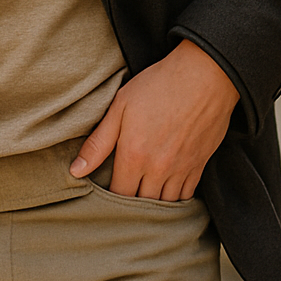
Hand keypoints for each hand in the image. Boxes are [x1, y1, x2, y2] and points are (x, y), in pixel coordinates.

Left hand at [70, 39, 238, 199]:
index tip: (106, 194)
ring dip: (153, 204)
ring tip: (144, 196)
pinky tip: (166, 191)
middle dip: (131, 205)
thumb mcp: (120, 106)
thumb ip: (98, 142)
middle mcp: (158, 168)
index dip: (110, 199)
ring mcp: (181, 169)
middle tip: (124, 197)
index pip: (118, 195)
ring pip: (165, 205)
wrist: (204, 75)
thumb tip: (76, 171)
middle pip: (141, 205)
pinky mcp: (199, 166)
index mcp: (134, 155)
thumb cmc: (159, 85)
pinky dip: (175, 199)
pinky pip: (186, 196)